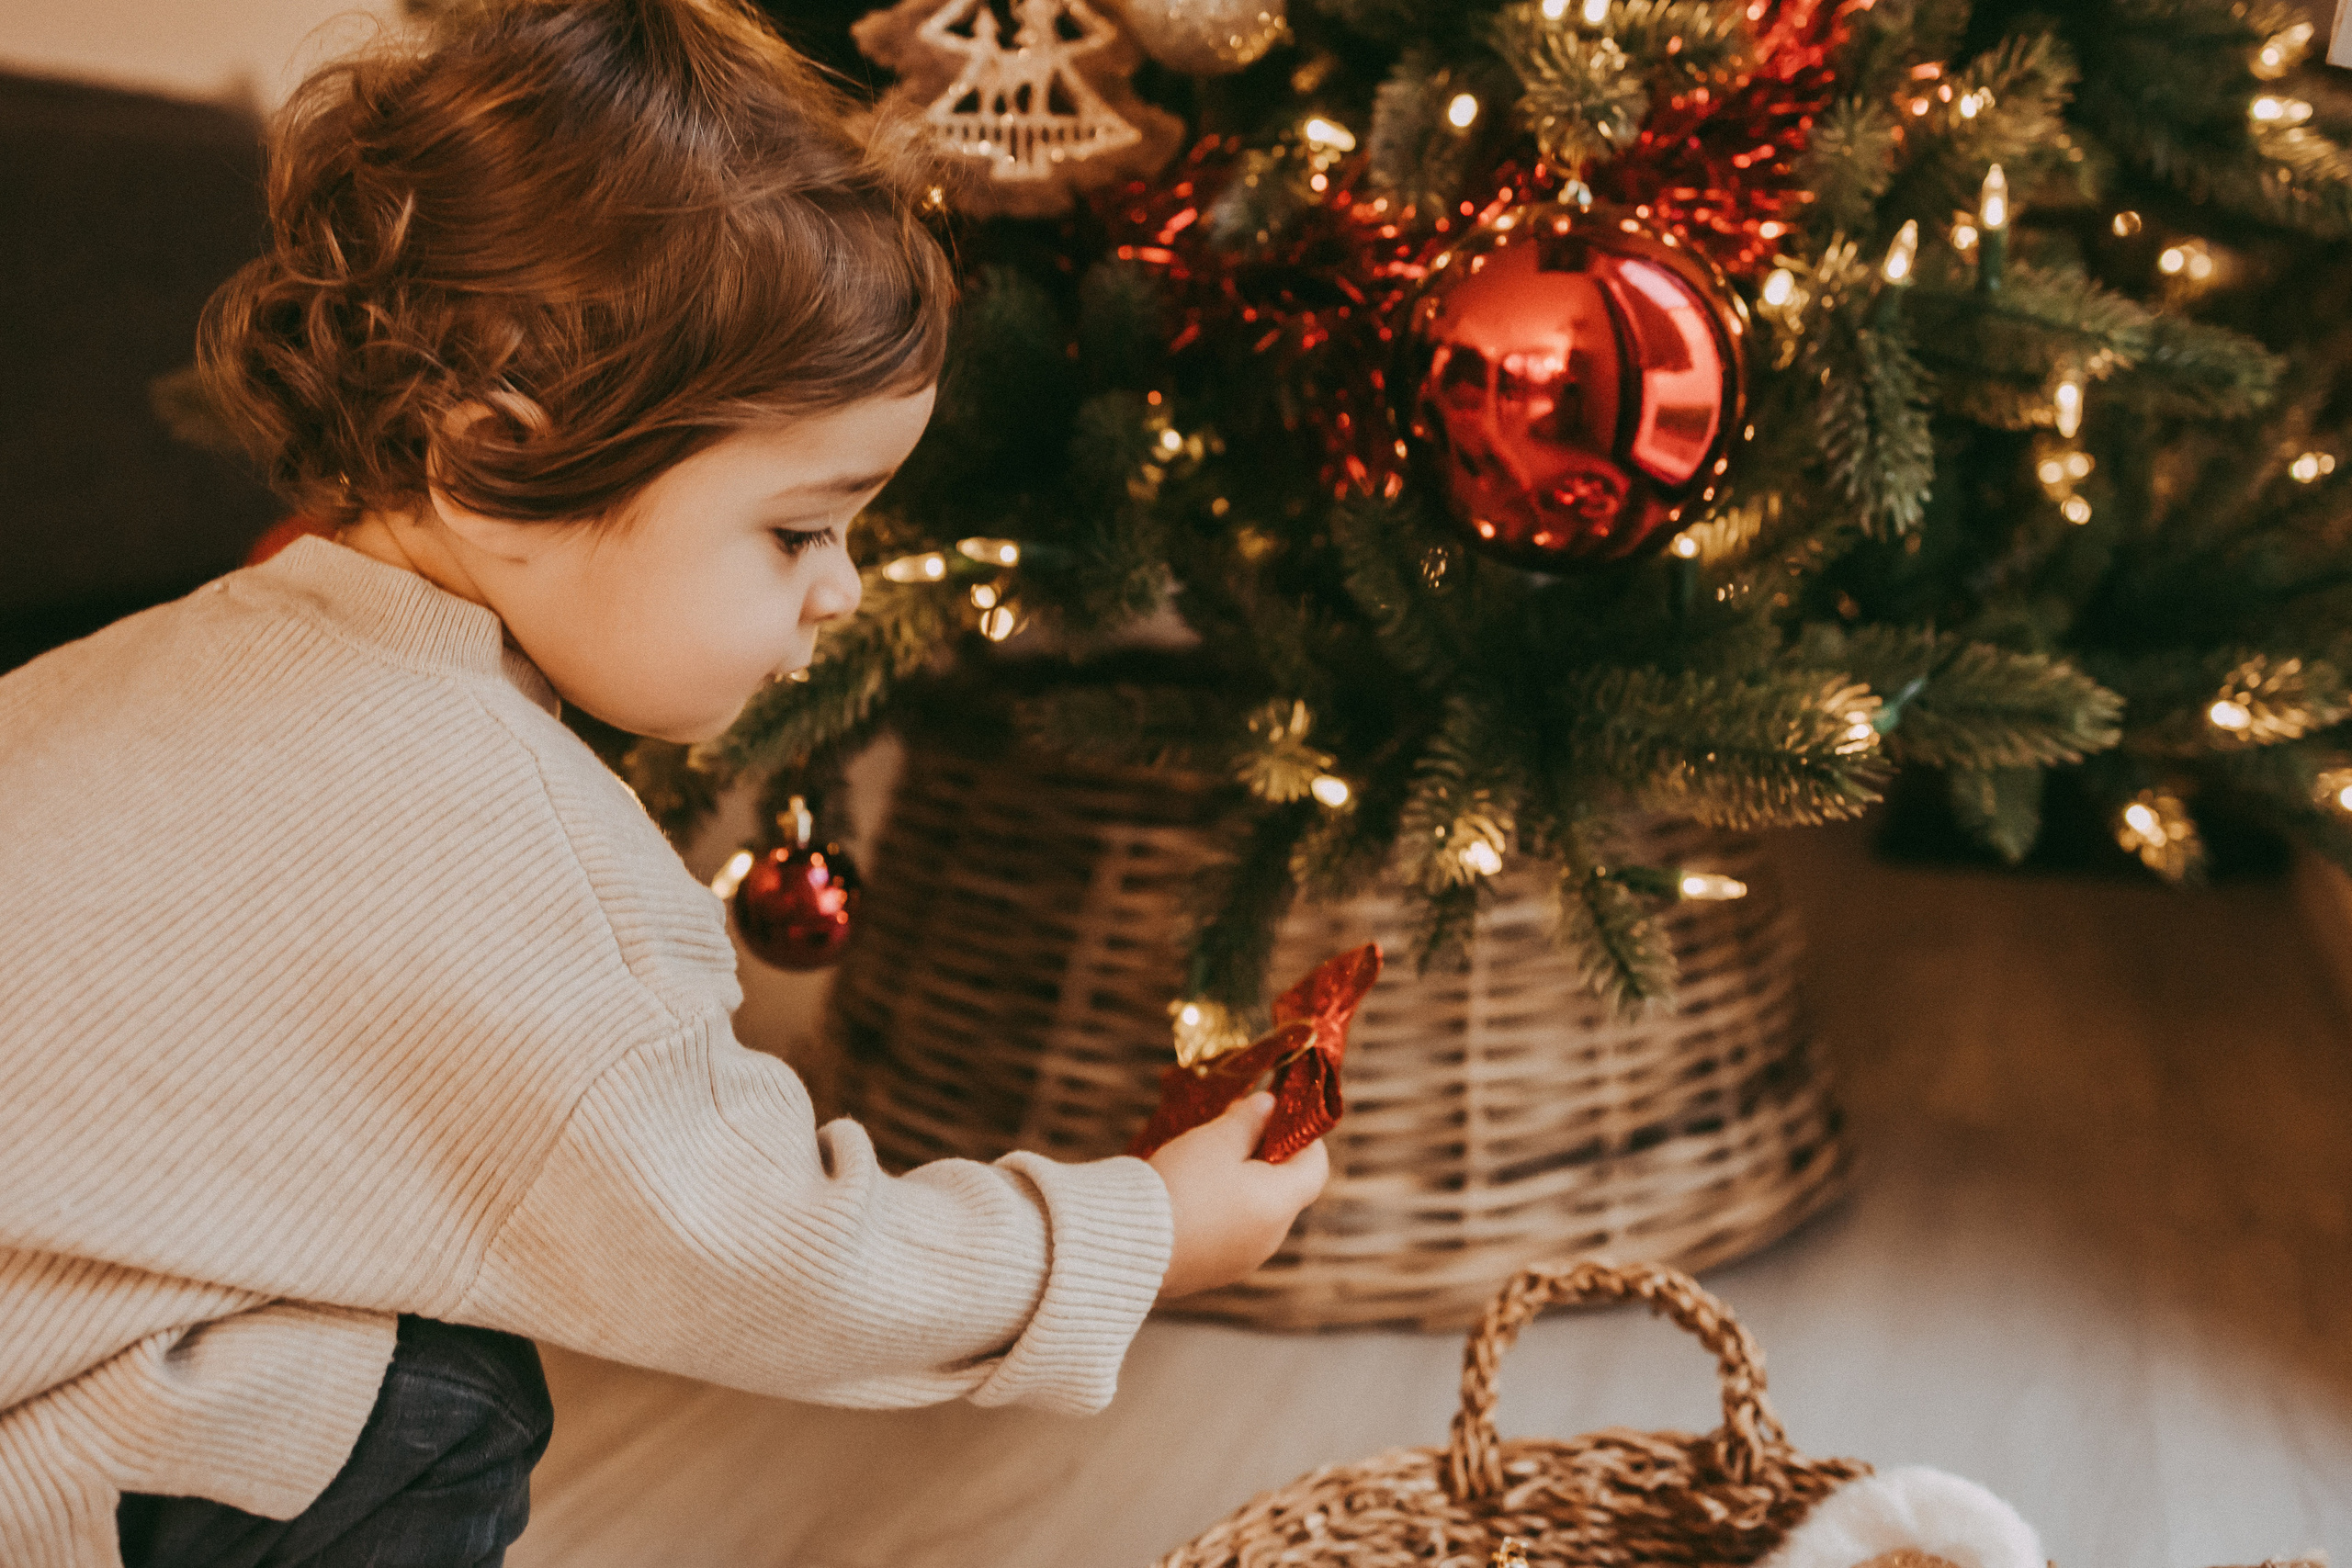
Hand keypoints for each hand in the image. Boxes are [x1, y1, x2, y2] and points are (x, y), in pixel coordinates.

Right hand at [1146, 1092, 1328, 1302]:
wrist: (1130, 1245)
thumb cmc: (1180, 1187)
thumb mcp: (1215, 1141)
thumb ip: (1248, 1121)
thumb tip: (1268, 1106)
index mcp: (1279, 1204)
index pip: (1315, 1167)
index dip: (1302, 1137)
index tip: (1276, 1116)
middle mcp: (1270, 1238)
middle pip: (1283, 1190)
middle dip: (1262, 1157)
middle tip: (1229, 1131)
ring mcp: (1242, 1260)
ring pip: (1254, 1213)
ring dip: (1238, 1185)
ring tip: (1200, 1163)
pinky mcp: (1213, 1273)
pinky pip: (1229, 1235)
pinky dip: (1218, 1212)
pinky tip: (1186, 1196)